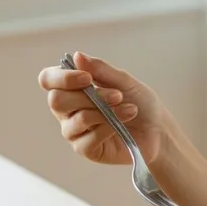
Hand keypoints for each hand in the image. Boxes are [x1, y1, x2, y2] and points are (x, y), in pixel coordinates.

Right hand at [38, 52, 169, 164]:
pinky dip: (109, 127)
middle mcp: (67, 110)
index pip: (48, 79)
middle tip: (117, 95)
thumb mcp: (123, 81)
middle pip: (56, 100)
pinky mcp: (86, 149)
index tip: (87, 78)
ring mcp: (74, 131)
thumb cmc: (139, 102)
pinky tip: (124, 123)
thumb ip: (100, 69)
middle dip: (88, 96)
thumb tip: (77, 56)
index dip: (62, 77)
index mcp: (72, 88)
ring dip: (106, 111)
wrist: (158, 129)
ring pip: (76, 120)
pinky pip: (88, 138)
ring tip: (129, 109)